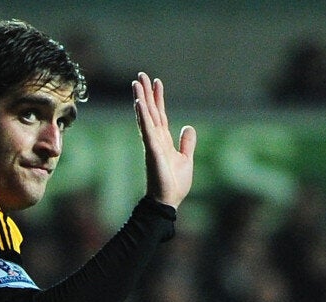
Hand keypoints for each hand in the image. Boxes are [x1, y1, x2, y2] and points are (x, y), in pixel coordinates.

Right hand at [132, 72, 196, 208]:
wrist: (168, 201)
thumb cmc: (174, 184)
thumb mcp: (186, 159)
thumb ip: (186, 143)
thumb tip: (188, 127)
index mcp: (163, 140)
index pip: (160, 114)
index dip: (158, 98)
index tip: (156, 82)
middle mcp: (155, 139)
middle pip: (150, 111)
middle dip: (146, 93)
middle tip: (141, 75)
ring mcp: (152, 143)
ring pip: (146, 117)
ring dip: (141, 99)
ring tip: (137, 83)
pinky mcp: (152, 150)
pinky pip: (146, 130)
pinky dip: (143, 116)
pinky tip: (138, 104)